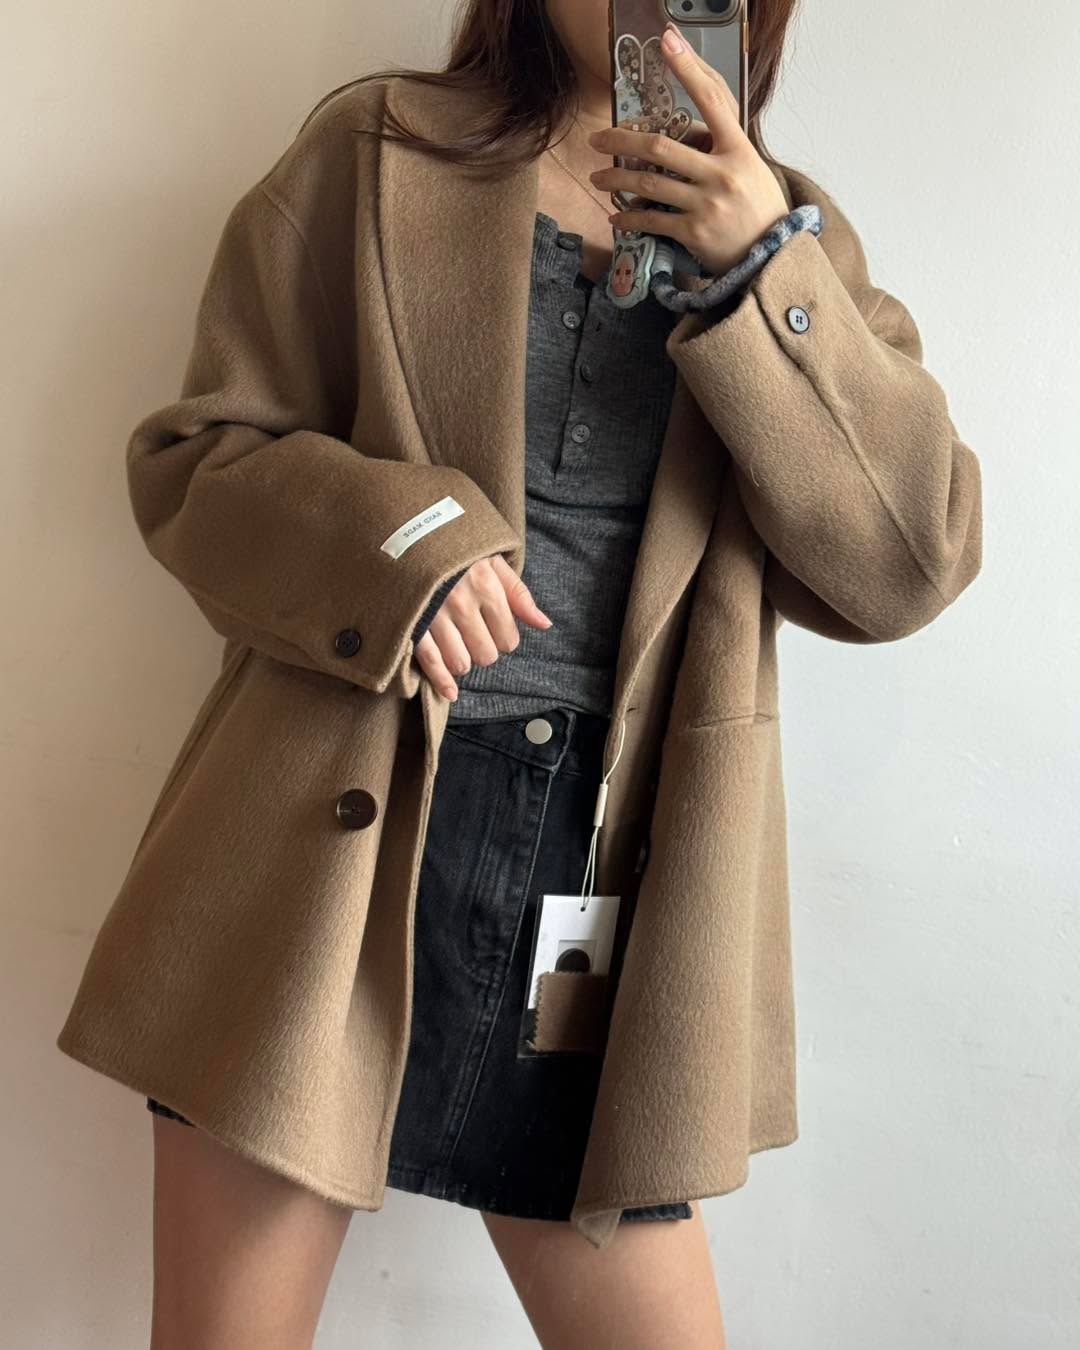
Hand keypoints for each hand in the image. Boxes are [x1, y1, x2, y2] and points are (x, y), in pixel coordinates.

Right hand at [413, 554, 551, 701]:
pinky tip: (451, 692)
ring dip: (462, 661)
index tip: (494, 629)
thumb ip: (519, 594)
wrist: (408, 533)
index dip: (504, 638)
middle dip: (484, 650)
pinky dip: (442, 682)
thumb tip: (545, 624)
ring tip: (457, 645)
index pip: (508, 638)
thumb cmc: (456, 549)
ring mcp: (435, 615)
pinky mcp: (412, 624)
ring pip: (461, 663)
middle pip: (486, 655)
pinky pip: (430, 662)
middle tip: (475, 636)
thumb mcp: (492, 561)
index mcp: (486, 586)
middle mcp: (462, 603)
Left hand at [586, 22, 789, 276]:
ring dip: (616, 180)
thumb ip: (720, 145)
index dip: (688, 69)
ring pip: (648, 184)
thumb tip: (684, 128)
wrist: (772, 253)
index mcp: (738, 149)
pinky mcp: (695, 232)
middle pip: (660, 147)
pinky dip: (629, 218)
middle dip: (621, 141)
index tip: (667, 42)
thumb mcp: (749, 166)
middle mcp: (722, 173)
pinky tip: (615, 217)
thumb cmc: (756, 205)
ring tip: (598, 178)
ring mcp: (707, 204)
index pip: (711, 100)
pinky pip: (652, 220)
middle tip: (597, 140)